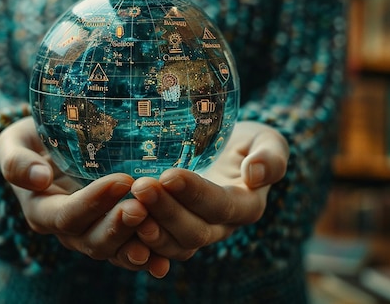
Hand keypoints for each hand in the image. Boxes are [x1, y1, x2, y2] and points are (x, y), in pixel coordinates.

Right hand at [0, 117, 169, 276]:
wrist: (50, 150)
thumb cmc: (33, 142)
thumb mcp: (14, 144)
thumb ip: (17, 161)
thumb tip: (39, 178)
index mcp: (42, 211)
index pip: (67, 215)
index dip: (93, 202)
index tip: (120, 180)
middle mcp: (68, 230)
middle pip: (93, 240)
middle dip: (118, 227)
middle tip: (142, 207)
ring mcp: (92, 235)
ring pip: (114, 251)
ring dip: (136, 243)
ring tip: (159, 228)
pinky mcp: (114, 234)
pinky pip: (130, 252)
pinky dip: (148, 257)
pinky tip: (165, 260)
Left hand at [131, 121, 288, 262]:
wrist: (225, 153)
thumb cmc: (245, 143)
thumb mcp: (266, 140)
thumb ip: (270, 155)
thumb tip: (255, 174)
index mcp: (245, 206)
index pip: (221, 205)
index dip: (195, 194)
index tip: (169, 175)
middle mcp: (220, 227)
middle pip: (194, 231)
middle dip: (166, 211)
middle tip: (140, 187)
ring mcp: (194, 232)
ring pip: (173, 245)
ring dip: (149, 229)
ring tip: (127, 206)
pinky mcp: (172, 233)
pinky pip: (156, 249)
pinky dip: (138, 243)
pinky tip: (119, 225)